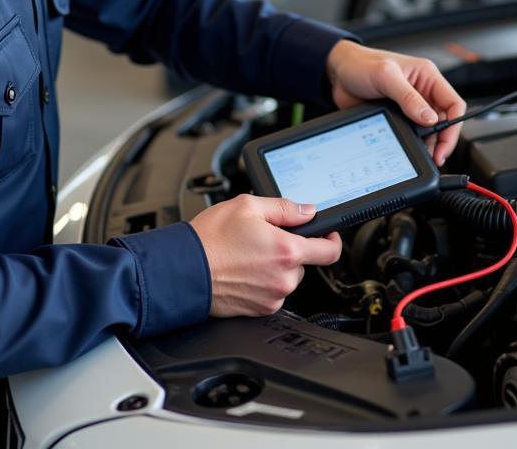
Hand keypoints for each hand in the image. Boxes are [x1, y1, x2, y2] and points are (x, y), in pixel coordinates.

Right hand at [189, 195, 341, 316]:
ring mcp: (273, 297)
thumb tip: (306, 211)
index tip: (327, 234)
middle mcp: (284, 278)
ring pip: (287, 277)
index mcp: (286, 250)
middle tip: (265, 238)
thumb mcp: (247, 206)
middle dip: (290, 249)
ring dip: (277, 266)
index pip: (329, 251)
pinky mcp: (260, 310)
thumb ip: (284, 208)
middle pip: (304, 263)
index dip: (332, 240)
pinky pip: (273, 292)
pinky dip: (264, 281)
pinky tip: (244, 270)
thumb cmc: (210, 239)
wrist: (185, 270)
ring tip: (249, 254)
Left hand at [325, 40, 465, 165]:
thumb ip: (408, 97)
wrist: (336, 74)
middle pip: (444, 120)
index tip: (444, 143)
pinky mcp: (397, 116)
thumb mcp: (386, 77)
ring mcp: (409, 105)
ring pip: (428, 130)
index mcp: (426, 76)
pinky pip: (412, 133)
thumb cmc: (360, 64)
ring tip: (422, 155)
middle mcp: (421, 91)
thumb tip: (429, 118)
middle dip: (441, 139)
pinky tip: (408, 147)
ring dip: (427, 143)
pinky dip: (412, 142)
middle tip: (435, 156)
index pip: (453, 103)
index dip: (453, 125)